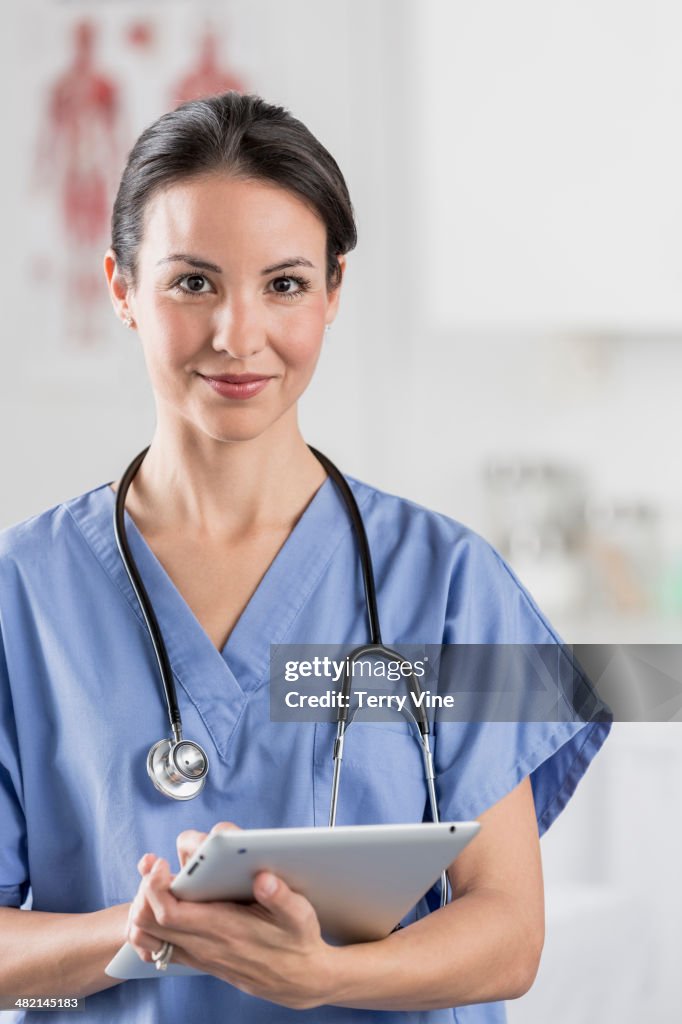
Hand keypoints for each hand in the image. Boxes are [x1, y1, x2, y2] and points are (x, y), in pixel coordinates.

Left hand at [127, 823, 337, 1009]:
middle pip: (147, 923)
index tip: (160, 864)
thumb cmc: (298, 943)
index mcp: (224, 929)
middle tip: (157, 867)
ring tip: (158, 883)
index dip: (155, 886)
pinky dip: (151, 927)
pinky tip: (164, 906)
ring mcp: (199, 955)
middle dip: (145, 890)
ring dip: (144, 908)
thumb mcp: (300, 916)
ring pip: (147, 938)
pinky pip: (158, 948)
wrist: (300, 981)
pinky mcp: (199, 960)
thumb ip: (282, 897)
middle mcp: (205, 946)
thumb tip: (264, 878)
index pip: (169, 912)